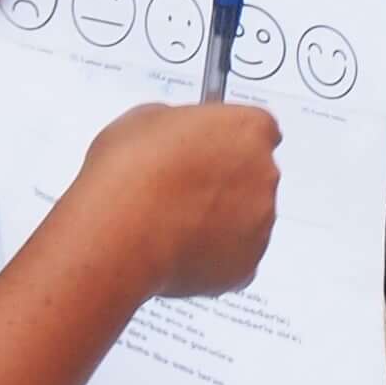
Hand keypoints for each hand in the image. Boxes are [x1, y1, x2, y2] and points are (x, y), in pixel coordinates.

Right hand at [73, 100, 280, 295]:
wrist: (121, 230)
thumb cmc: (130, 172)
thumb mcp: (146, 119)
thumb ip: (179, 126)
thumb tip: (173, 138)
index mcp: (248, 129)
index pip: (257, 130)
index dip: (228, 141)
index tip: (210, 149)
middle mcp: (264, 174)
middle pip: (254, 176)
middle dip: (226, 182)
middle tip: (185, 189)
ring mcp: (260, 222)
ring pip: (247, 219)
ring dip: (221, 220)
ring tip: (174, 222)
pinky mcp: (247, 265)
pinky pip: (236, 258)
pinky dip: (214, 256)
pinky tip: (178, 249)